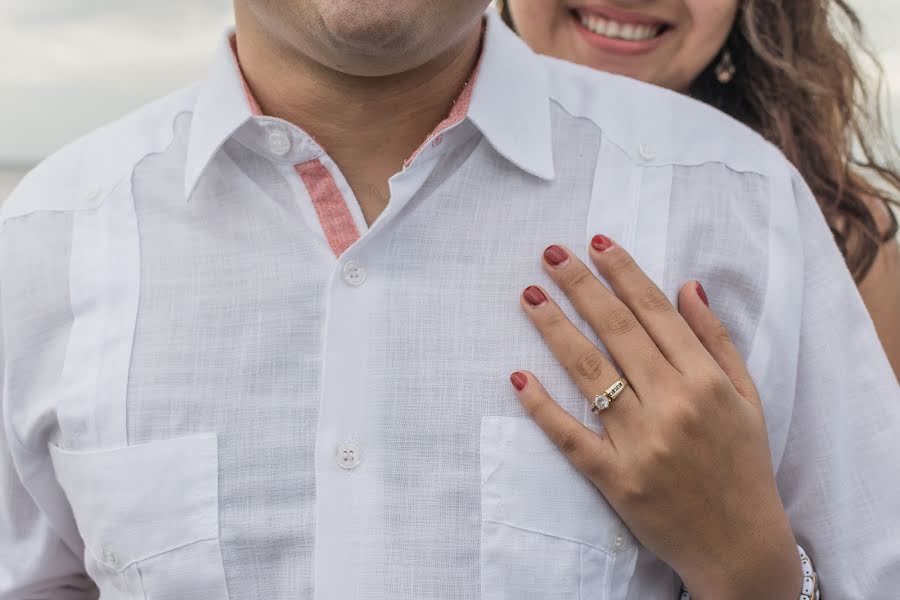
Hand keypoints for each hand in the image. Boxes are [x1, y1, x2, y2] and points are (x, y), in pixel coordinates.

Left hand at [510, 237, 802, 599]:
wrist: (741, 546)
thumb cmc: (744, 464)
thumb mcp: (746, 397)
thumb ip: (715, 339)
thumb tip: (688, 285)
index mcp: (705, 380)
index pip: (654, 311)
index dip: (623, 272)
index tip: (596, 243)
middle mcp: (672, 404)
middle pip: (616, 331)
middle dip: (580, 286)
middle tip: (551, 255)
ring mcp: (640, 443)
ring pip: (588, 372)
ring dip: (554, 328)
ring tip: (529, 296)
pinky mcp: (616, 478)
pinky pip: (570, 436)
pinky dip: (542, 407)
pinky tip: (519, 376)